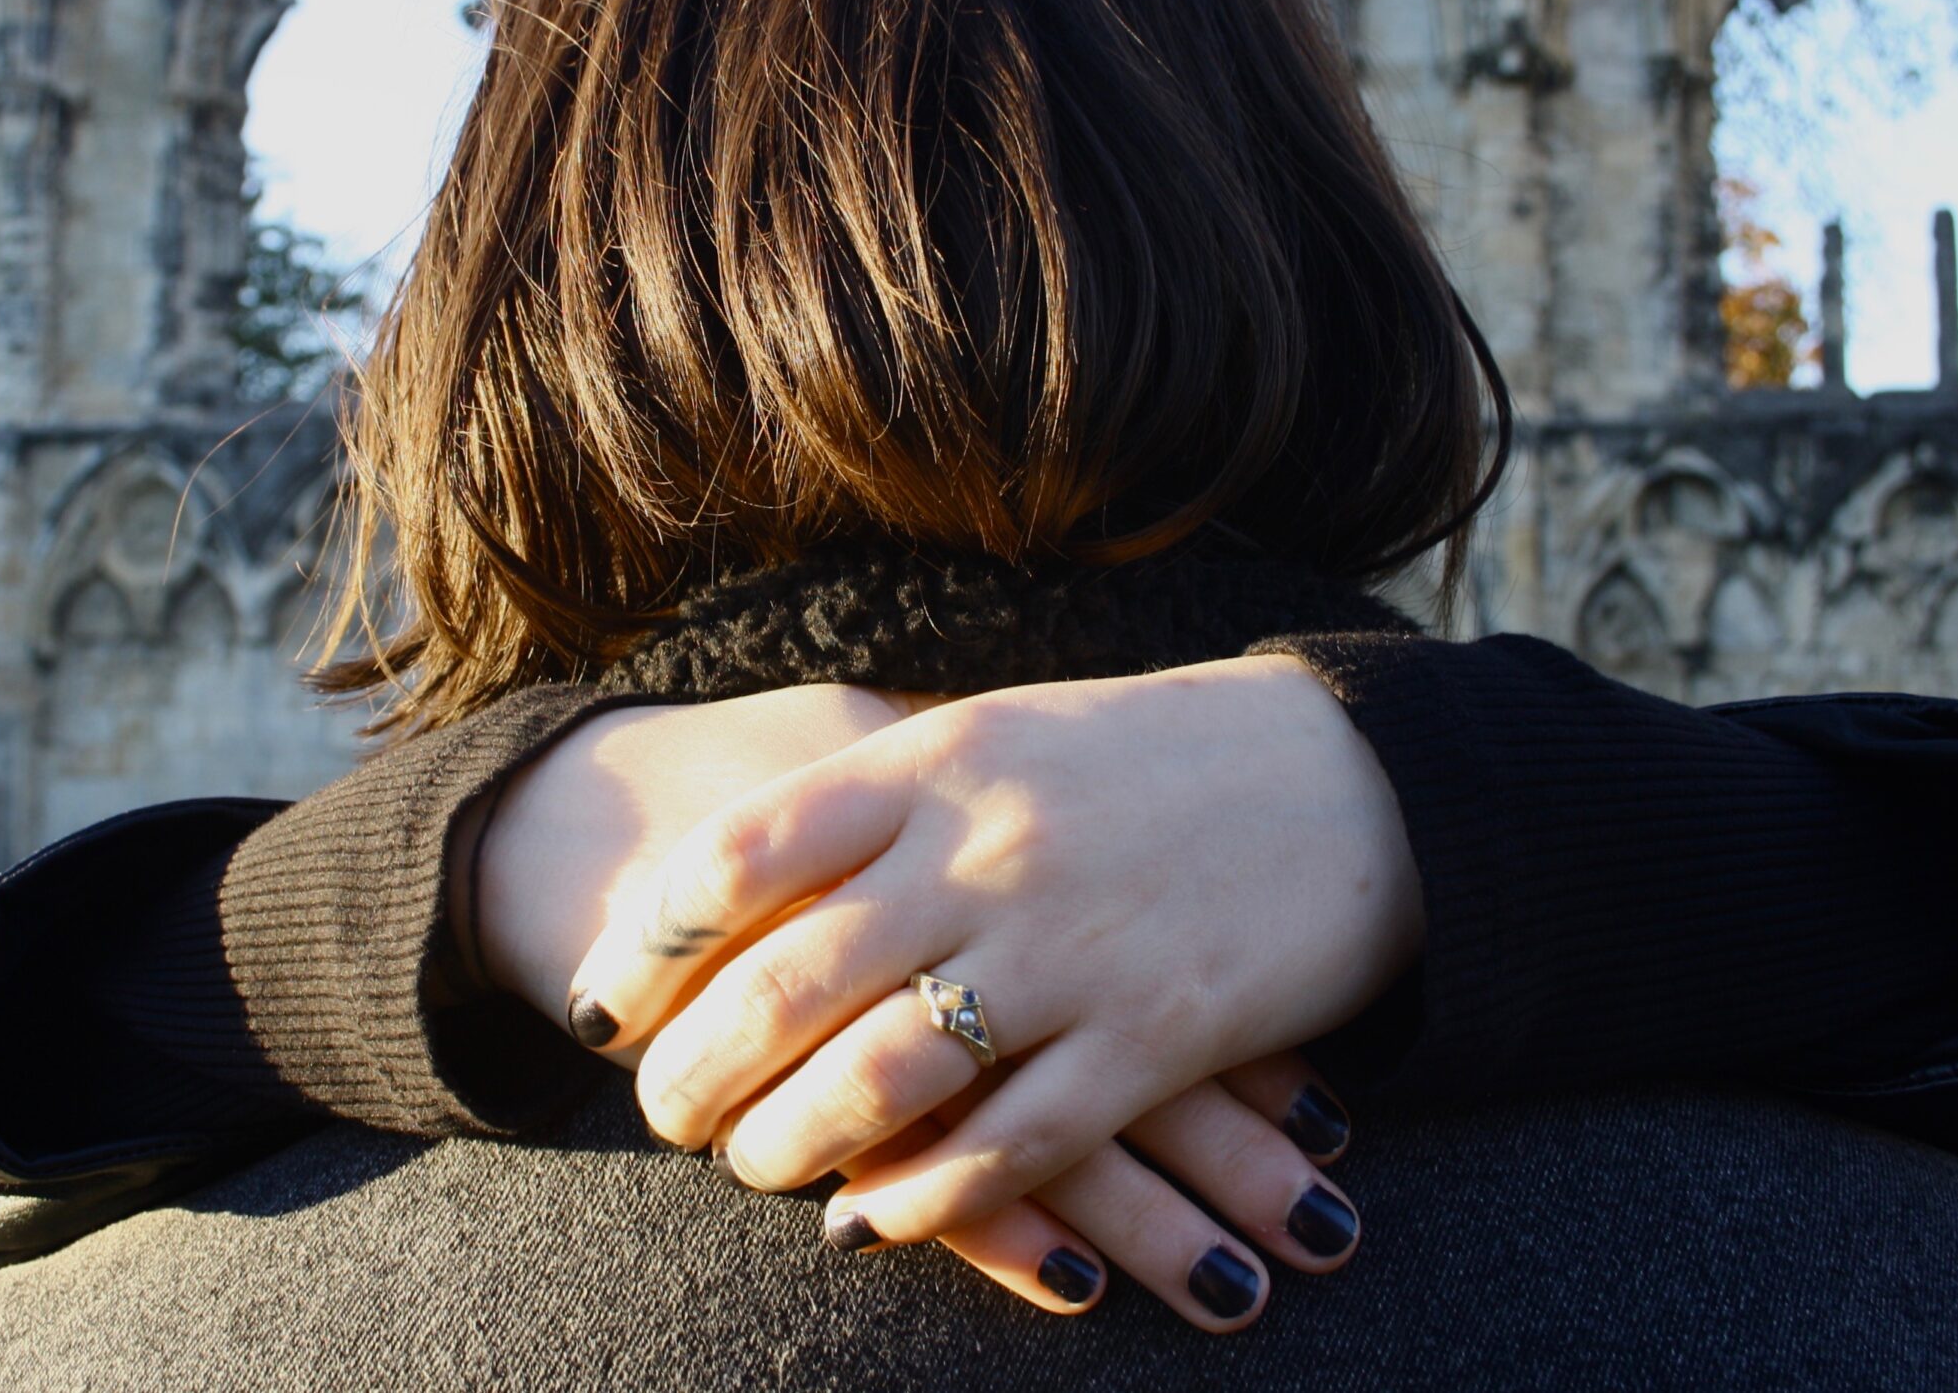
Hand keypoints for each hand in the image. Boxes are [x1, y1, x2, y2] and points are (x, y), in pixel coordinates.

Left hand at [564, 654, 1420, 1271]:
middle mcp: (990, 849)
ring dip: (787, 1144)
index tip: (604, 995)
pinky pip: (1004, 1147)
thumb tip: (734, 886)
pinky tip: (864, 1223)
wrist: (1353, 779)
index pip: (741, 854)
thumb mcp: (1001, 733)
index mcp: (939, 755)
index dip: (648, 940)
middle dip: (693, 1068)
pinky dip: (918, 1199)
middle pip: (786, 983)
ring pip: (878, 1078)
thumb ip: (881, 798)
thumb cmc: (1149, 758)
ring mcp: (1072, 949)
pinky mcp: (1150, 1042)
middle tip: (657, 1113)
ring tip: (747, 1166)